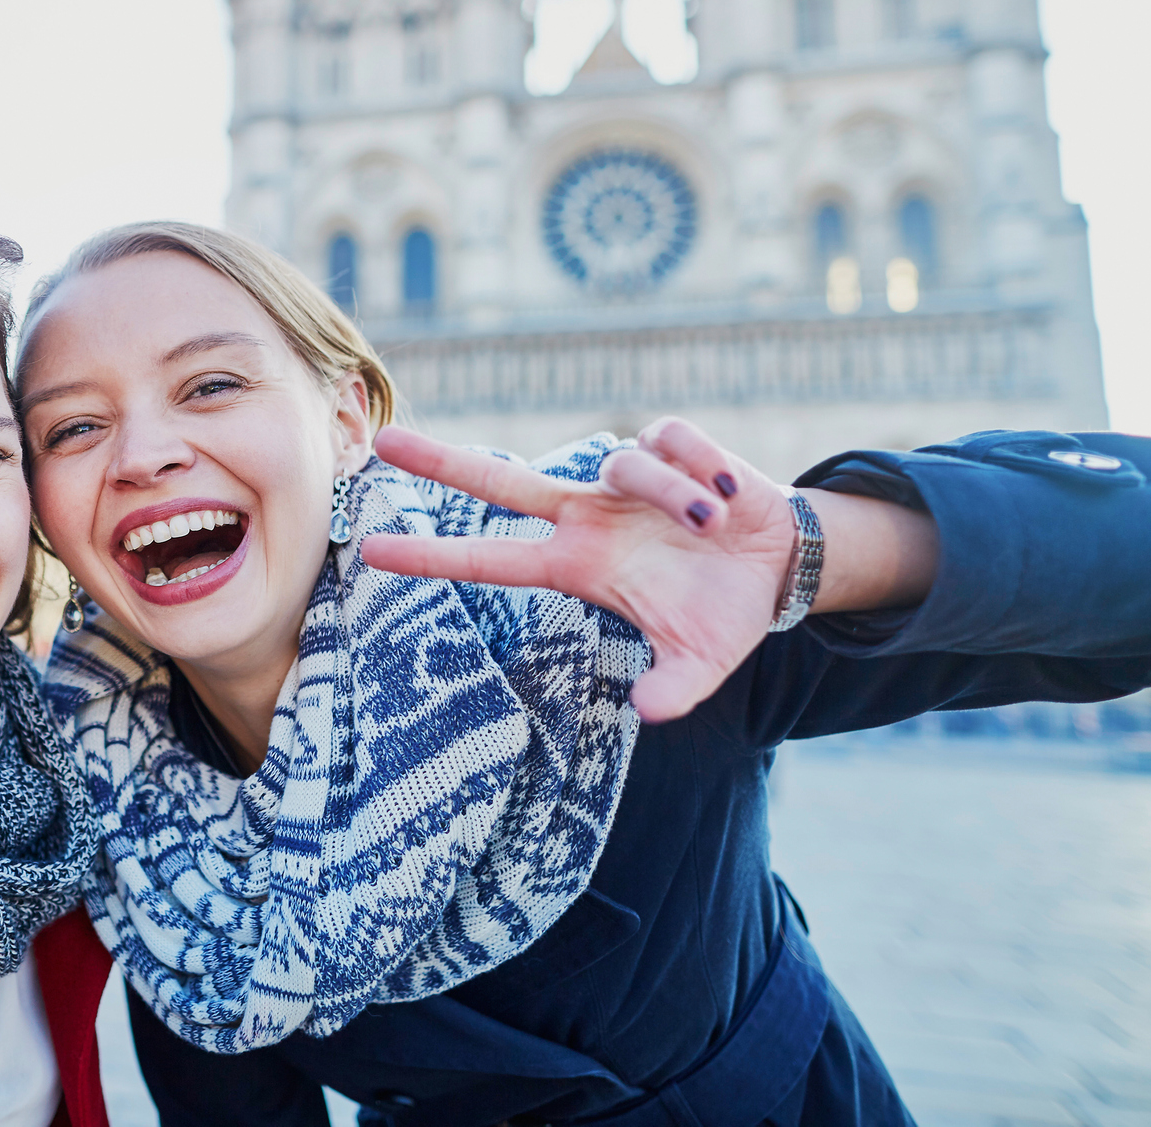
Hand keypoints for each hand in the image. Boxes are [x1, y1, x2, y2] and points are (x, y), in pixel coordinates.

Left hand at [359, 418, 793, 722]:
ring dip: (674, 494)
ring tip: (712, 524)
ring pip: (623, 463)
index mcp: (578, 565)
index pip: (490, 560)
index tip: (372, 550)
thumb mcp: (700, 661)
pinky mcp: (665, 447)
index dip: (434, 556)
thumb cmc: (723, 613)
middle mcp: (586, 517)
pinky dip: (698, 465)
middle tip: (384, 443)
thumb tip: (649, 713)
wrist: (779, 564)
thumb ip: (673, 688)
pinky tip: (724, 492)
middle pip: (499, 483)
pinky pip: (666, 438)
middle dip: (442, 462)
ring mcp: (620, 481)